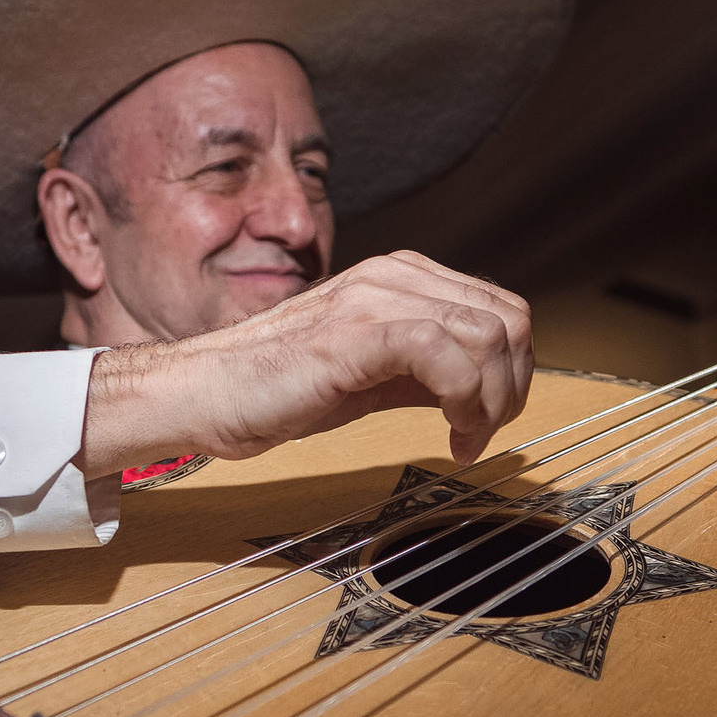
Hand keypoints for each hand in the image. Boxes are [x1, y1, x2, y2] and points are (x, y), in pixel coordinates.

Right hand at [78, 251, 533, 472]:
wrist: (202, 394)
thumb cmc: (271, 388)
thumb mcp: (369, 375)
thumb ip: (423, 372)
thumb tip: (480, 390)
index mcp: (398, 279)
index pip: (499, 309)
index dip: (512, 370)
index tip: (487, 419)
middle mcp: (392, 277)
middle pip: (509, 319)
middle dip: (513, 387)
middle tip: (484, 433)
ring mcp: (375, 300)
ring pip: (488, 334)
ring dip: (493, 400)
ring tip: (466, 439)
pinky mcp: (356, 333)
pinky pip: (447, 354)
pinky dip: (467, 402)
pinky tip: (450, 436)